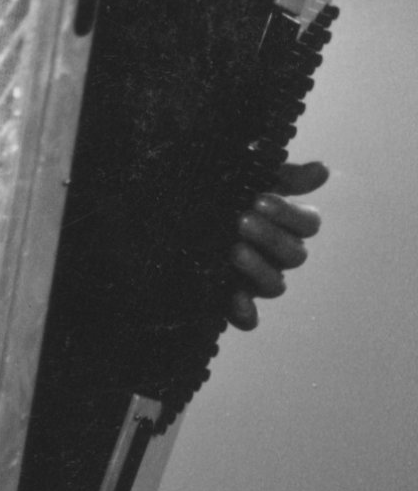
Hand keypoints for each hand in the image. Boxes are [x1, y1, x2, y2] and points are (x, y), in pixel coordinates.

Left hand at [228, 159, 326, 329]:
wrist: (168, 211)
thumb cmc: (216, 190)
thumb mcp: (246, 176)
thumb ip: (283, 176)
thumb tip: (323, 171)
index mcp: (284, 224)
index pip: (308, 224)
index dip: (290, 214)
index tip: (260, 200)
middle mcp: (275, 255)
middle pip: (295, 255)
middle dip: (271, 237)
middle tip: (242, 221)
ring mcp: (255, 280)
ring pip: (276, 285)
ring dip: (259, 269)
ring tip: (234, 251)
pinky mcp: (232, 301)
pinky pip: (248, 319)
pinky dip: (246, 313)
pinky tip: (235, 299)